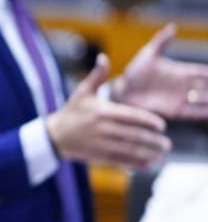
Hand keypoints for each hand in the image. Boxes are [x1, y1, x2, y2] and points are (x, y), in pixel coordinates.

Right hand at [46, 54, 170, 168]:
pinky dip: (137, 164)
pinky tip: (148, 164)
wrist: (54, 135)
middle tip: (167, 144)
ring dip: (149, 154)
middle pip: (135, 135)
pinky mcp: (99, 156)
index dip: (150, 121)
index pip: (132, 117)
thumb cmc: (72, 111)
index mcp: (102, 111)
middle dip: (154, 140)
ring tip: (161, 155)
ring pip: (131, 150)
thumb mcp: (82, 91)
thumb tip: (103, 57)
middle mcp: (103, 128)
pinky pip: (122, 161)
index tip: (162, 126)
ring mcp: (101, 143)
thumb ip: (97, 75)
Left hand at [113, 23, 207, 119]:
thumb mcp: (149, 54)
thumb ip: (162, 41)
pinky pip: (193, 113)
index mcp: (181, 73)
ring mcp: (180, 99)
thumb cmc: (135, 71)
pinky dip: (203, 113)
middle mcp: (184, 87)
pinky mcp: (174, 110)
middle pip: (207, 88)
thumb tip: (173, 26)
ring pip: (203, 101)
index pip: (203, 73)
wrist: (123, 90)